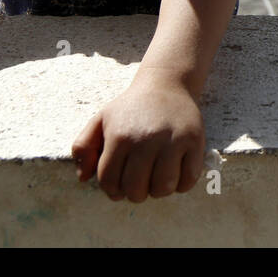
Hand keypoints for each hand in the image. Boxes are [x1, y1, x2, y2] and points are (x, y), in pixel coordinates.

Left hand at [72, 74, 204, 201]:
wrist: (166, 84)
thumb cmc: (130, 108)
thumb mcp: (100, 120)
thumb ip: (83, 147)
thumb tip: (83, 178)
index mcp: (119, 137)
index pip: (110, 182)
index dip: (112, 190)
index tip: (120, 184)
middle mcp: (145, 139)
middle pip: (135, 190)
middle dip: (135, 193)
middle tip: (139, 181)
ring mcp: (172, 140)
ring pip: (163, 188)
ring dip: (158, 190)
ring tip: (157, 177)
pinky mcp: (194, 140)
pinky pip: (188, 180)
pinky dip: (181, 184)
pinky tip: (175, 172)